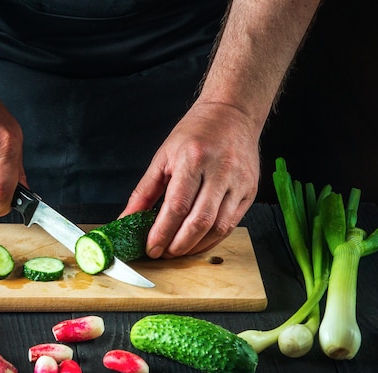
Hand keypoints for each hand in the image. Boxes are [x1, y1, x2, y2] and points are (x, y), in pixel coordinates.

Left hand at [121, 102, 260, 256]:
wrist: (232, 114)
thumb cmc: (195, 134)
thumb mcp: (162, 157)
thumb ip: (144, 192)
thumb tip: (126, 219)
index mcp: (193, 159)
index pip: (177, 206)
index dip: (162, 233)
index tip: (150, 248)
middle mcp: (220, 171)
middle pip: (200, 221)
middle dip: (179, 245)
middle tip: (163, 253)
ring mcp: (239, 182)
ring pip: (219, 227)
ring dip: (196, 246)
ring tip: (177, 250)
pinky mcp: (251, 191)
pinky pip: (232, 224)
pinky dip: (212, 239)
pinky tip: (197, 242)